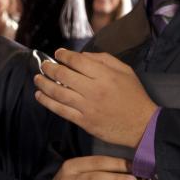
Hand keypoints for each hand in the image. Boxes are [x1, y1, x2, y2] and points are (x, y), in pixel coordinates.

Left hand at [33, 48, 157, 147]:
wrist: (142, 125)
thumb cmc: (135, 96)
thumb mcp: (125, 71)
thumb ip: (104, 60)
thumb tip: (81, 57)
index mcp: (105, 75)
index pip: (77, 61)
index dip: (64, 55)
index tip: (58, 54)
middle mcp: (94, 90)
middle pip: (63, 75)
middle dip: (49, 68)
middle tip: (44, 65)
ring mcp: (87, 107)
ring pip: (58, 93)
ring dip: (43, 84)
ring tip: (37, 78)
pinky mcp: (84, 121)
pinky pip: (61, 110)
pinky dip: (47, 102)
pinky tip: (40, 96)